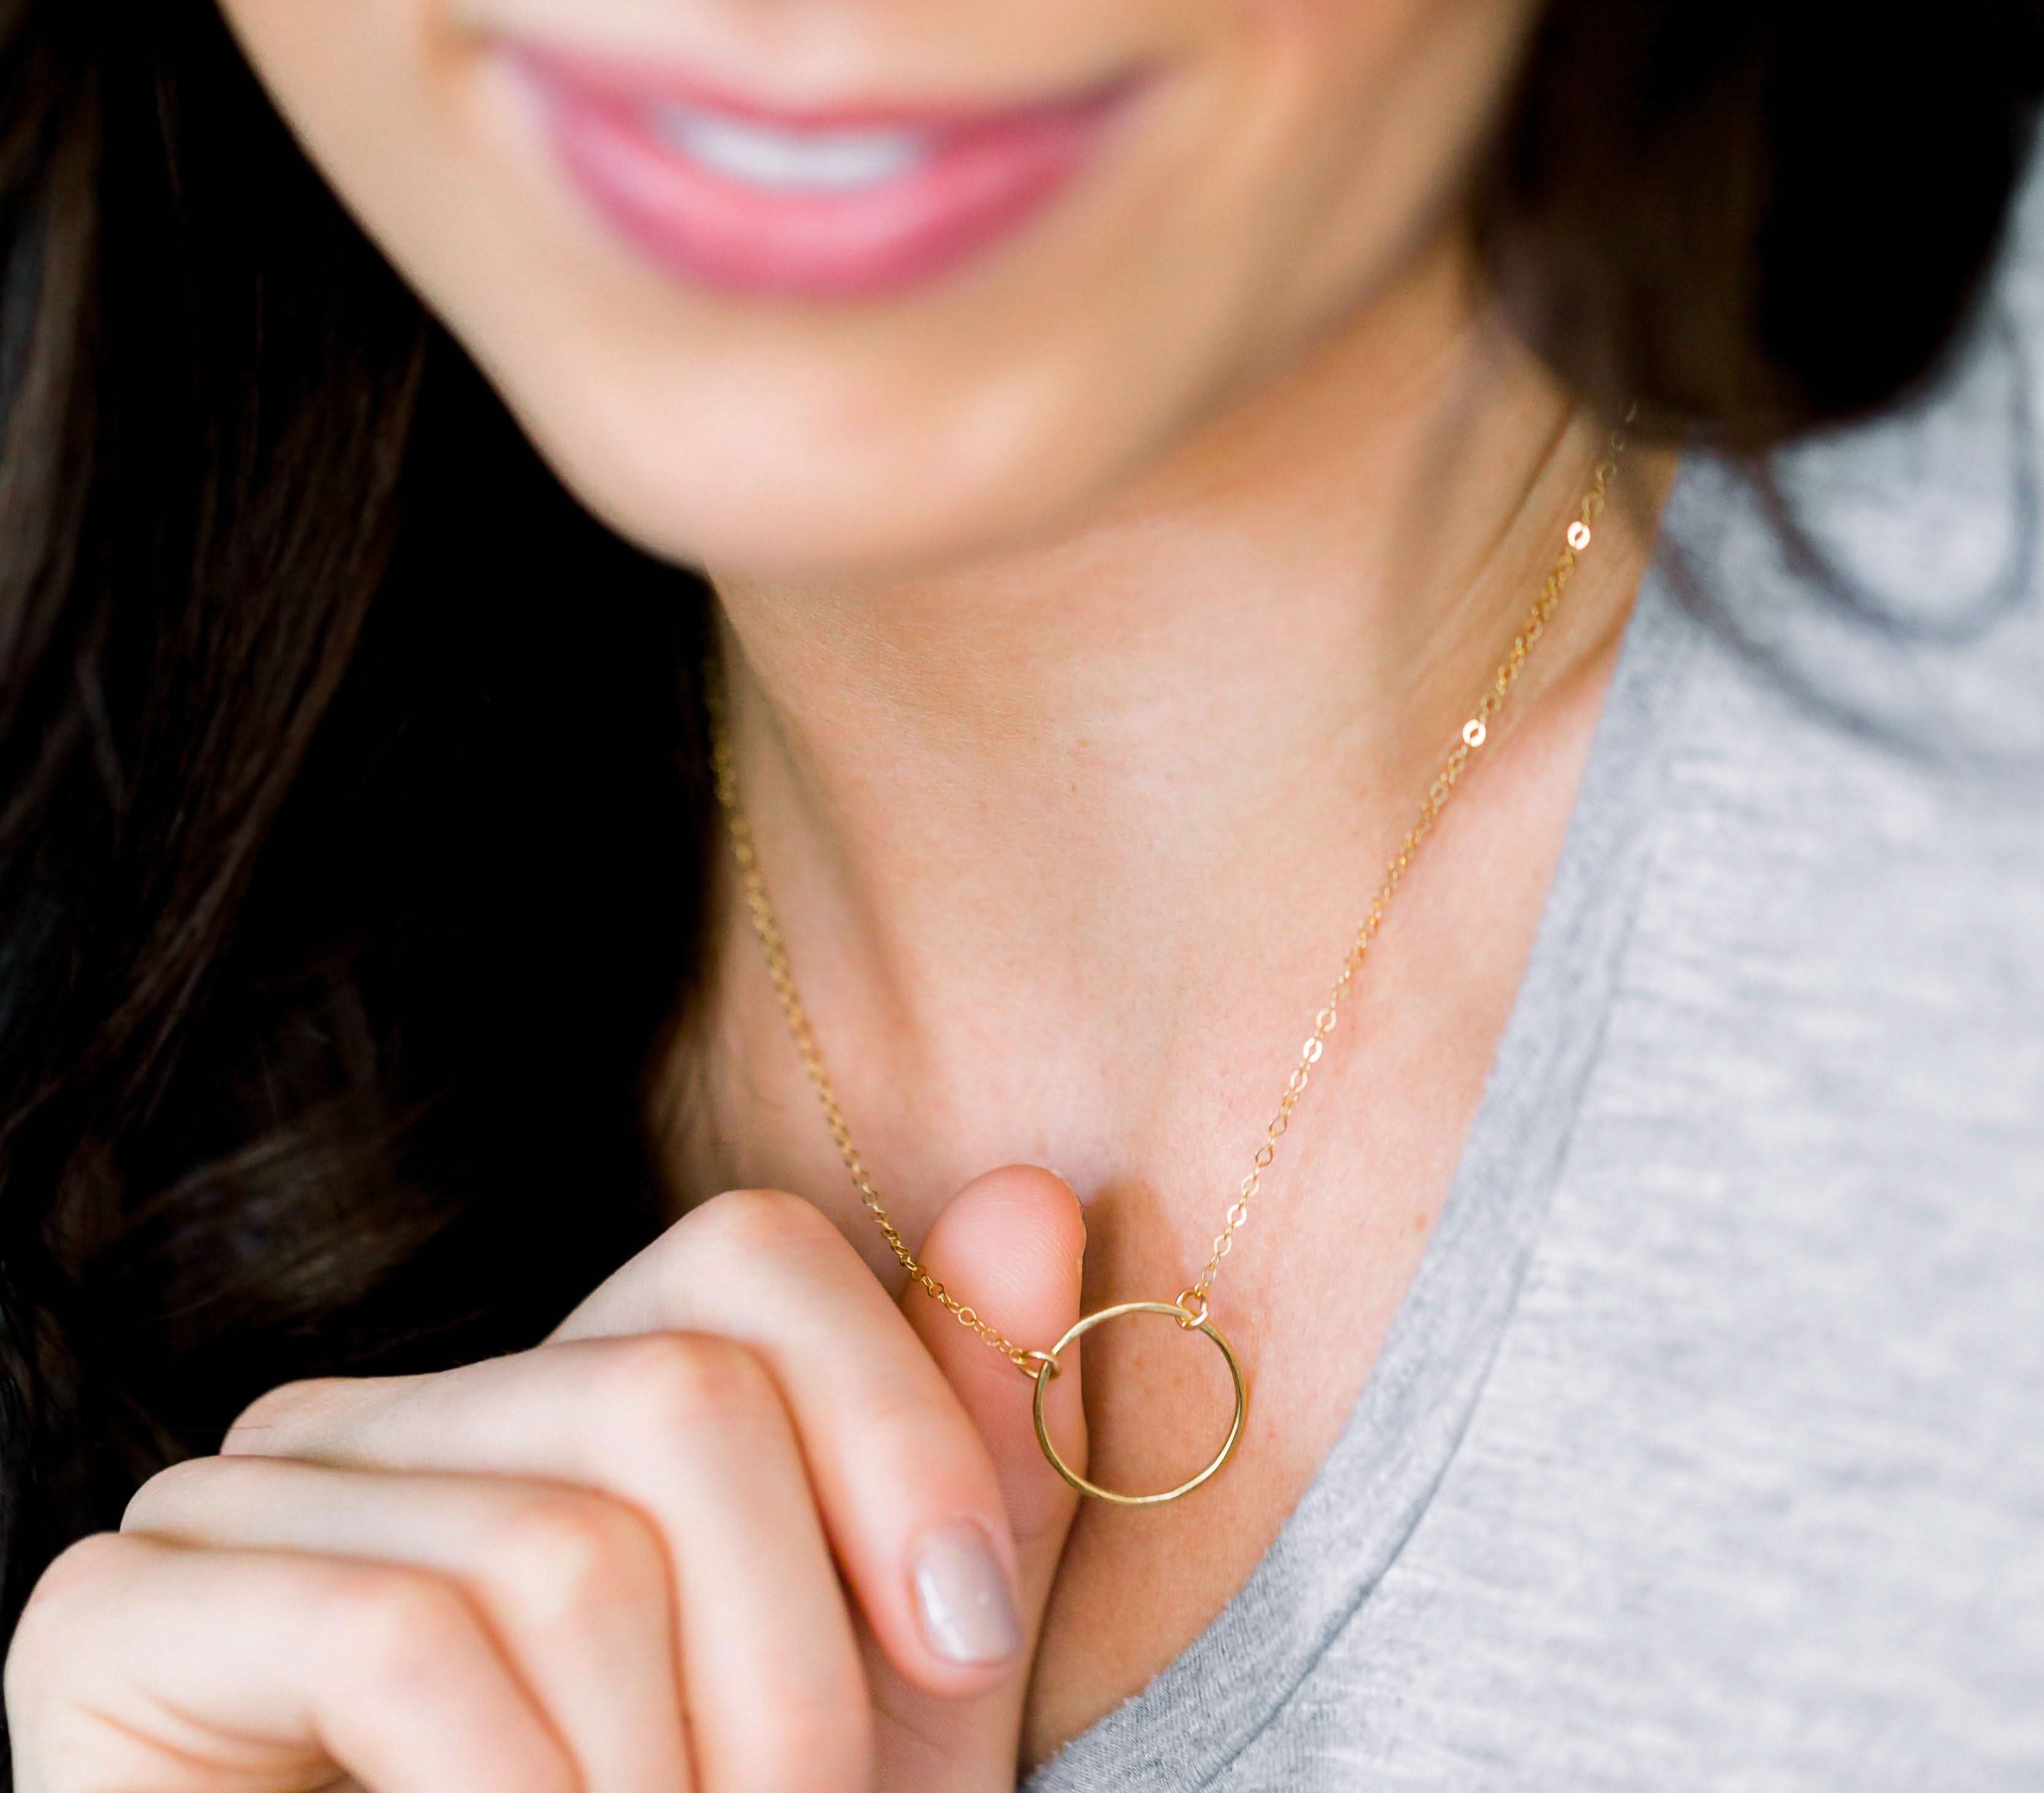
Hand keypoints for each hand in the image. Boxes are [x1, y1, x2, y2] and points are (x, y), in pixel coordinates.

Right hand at [4, 1164, 1086, 1792]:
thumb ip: (960, 1449)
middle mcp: (402, 1405)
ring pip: (566, 1545)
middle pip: (679, 1395)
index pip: (752, 1255)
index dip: (896, 1435)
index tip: (965, 1646)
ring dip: (662, 1782)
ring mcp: (250, 1492)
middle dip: (791, 1667)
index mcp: (560, 1398)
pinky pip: (402, 1640)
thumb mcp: (888, 1685)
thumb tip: (1036, 1196)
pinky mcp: (120, 1615)